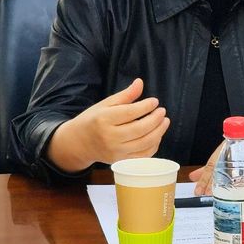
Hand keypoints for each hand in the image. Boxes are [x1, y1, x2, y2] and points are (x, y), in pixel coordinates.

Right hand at [46, 78, 169, 172]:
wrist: (79, 143)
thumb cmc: (93, 120)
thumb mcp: (105, 104)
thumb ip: (125, 95)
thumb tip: (140, 82)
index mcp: (104, 120)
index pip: (130, 113)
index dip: (146, 107)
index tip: (155, 101)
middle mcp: (110, 137)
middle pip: (139, 129)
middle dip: (155, 120)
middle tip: (162, 111)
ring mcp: (116, 151)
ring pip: (144, 143)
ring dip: (159, 132)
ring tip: (165, 121)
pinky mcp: (120, 161)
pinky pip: (142, 156)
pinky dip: (154, 145)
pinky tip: (157, 135)